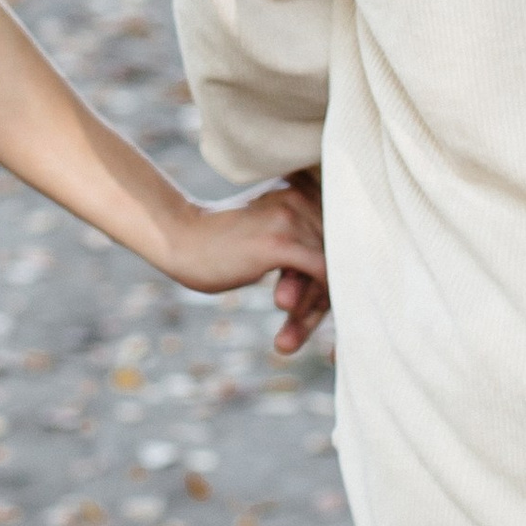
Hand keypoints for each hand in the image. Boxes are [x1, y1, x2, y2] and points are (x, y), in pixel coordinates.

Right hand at [154, 177, 329, 355]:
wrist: (179, 241)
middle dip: (327, 293)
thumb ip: (304, 242)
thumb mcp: (271, 234)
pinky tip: (299, 322)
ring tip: (291, 336)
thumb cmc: (222, 245)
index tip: (318, 304)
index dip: (337, 269)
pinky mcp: (281, 242)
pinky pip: (322, 274)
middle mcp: (303, 196)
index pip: (340, 233)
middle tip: (307, 323)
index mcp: (303, 189)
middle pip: (340, 250)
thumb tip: (346, 273)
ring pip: (333, 266)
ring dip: (320, 305)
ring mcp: (292, 217)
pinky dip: (321, 301)